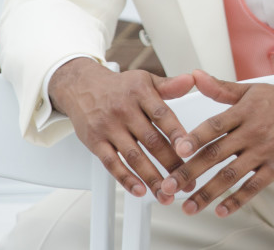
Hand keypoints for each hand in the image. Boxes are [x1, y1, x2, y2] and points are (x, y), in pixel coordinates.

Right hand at [49, 58, 193, 201]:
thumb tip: (191, 79)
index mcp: (141, 93)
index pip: (163, 115)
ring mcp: (108, 127)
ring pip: (133, 156)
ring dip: (151, 177)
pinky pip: (111, 163)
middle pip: (151, 140)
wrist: (82, 86)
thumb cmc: (120, 86)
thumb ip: (170, 86)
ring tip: (166, 193)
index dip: (177, 133)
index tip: (191, 149)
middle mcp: (124, 110)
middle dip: (171, 163)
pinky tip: (140, 190)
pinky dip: (126, 179)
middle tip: (186, 180)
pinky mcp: (95, 142)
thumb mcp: (146, 80)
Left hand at [160, 66, 273, 216]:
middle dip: (189, 172)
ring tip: (189, 207)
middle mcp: (253, 131)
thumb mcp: (253, 89)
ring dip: (207, 193)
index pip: (213, 126)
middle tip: (168, 186)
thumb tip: (195, 76)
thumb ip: (221, 88)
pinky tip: (222, 209)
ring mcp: (266, 150)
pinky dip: (237, 199)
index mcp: (244, 111)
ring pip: (231, 175)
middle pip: (215, 154)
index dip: (192, 139)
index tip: (174, 151)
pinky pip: (254, 186)